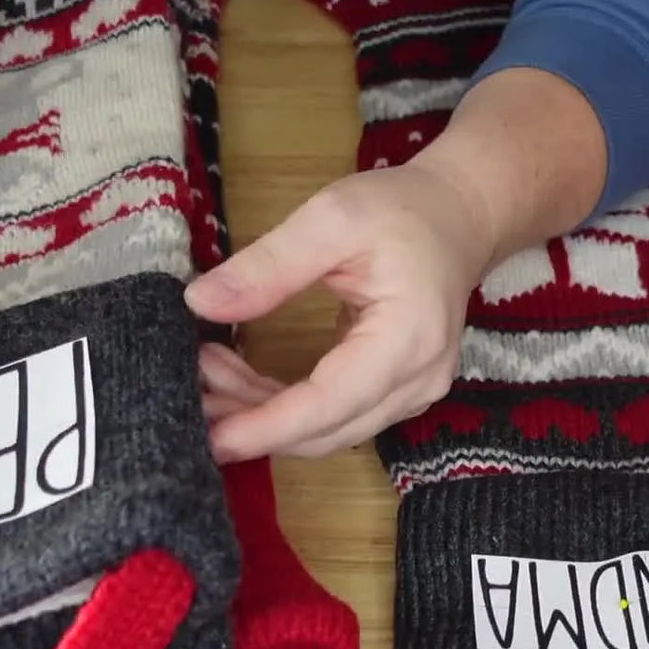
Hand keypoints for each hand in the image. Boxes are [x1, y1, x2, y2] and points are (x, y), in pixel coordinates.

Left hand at [189, 161, 496, 462]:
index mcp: (407, 340)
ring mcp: (411, 394)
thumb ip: (269, 265)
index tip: (210, 437)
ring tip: (207, 373)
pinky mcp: (396, 393)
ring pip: (327, 431)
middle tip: (189, 393)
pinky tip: (241, 376)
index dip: (267, 427)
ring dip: (263, 415)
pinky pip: (334, 417)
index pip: (330, 404)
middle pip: (326, 431)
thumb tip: (200, 304)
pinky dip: (284, 405)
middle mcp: (416, 382)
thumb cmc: (403, 210)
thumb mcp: (332, 219)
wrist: (459, 216)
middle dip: (254, 423)